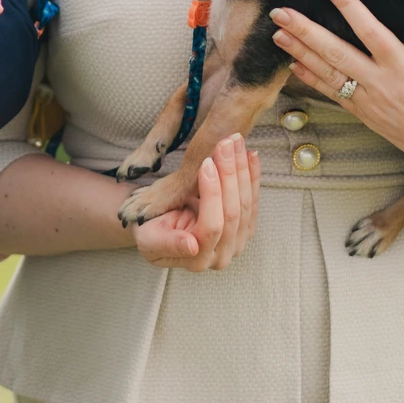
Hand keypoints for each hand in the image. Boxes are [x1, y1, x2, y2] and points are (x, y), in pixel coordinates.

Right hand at [132, 133, 258, 270]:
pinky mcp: (245, 227)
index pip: (212, 226)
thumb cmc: (149, 232)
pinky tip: (251, 155)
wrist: (158, 228)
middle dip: (229, 174)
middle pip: (233, 212)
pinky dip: (252, 176)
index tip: (205, 163)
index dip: (212, 194)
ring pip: (246, 203)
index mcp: (199, 260)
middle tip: (224, 144)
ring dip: (242, 170)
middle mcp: (222, 255)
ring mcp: (237, 241)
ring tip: (235, 142)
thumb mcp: (149, 238)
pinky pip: (254, 199)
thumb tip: (192, 246)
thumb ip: (169, 244)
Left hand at [270, 0, 403, 173]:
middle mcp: (381, 84)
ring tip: (276, 34)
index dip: (347, 5)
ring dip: (300, 53)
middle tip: (280, 13)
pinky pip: (333, 95)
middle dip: (305, 32)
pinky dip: (312, 80)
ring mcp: (370, 103)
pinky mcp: (366, 117)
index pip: (369, 30)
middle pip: (335, 53)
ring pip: (328, 75)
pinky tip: (295, 66)